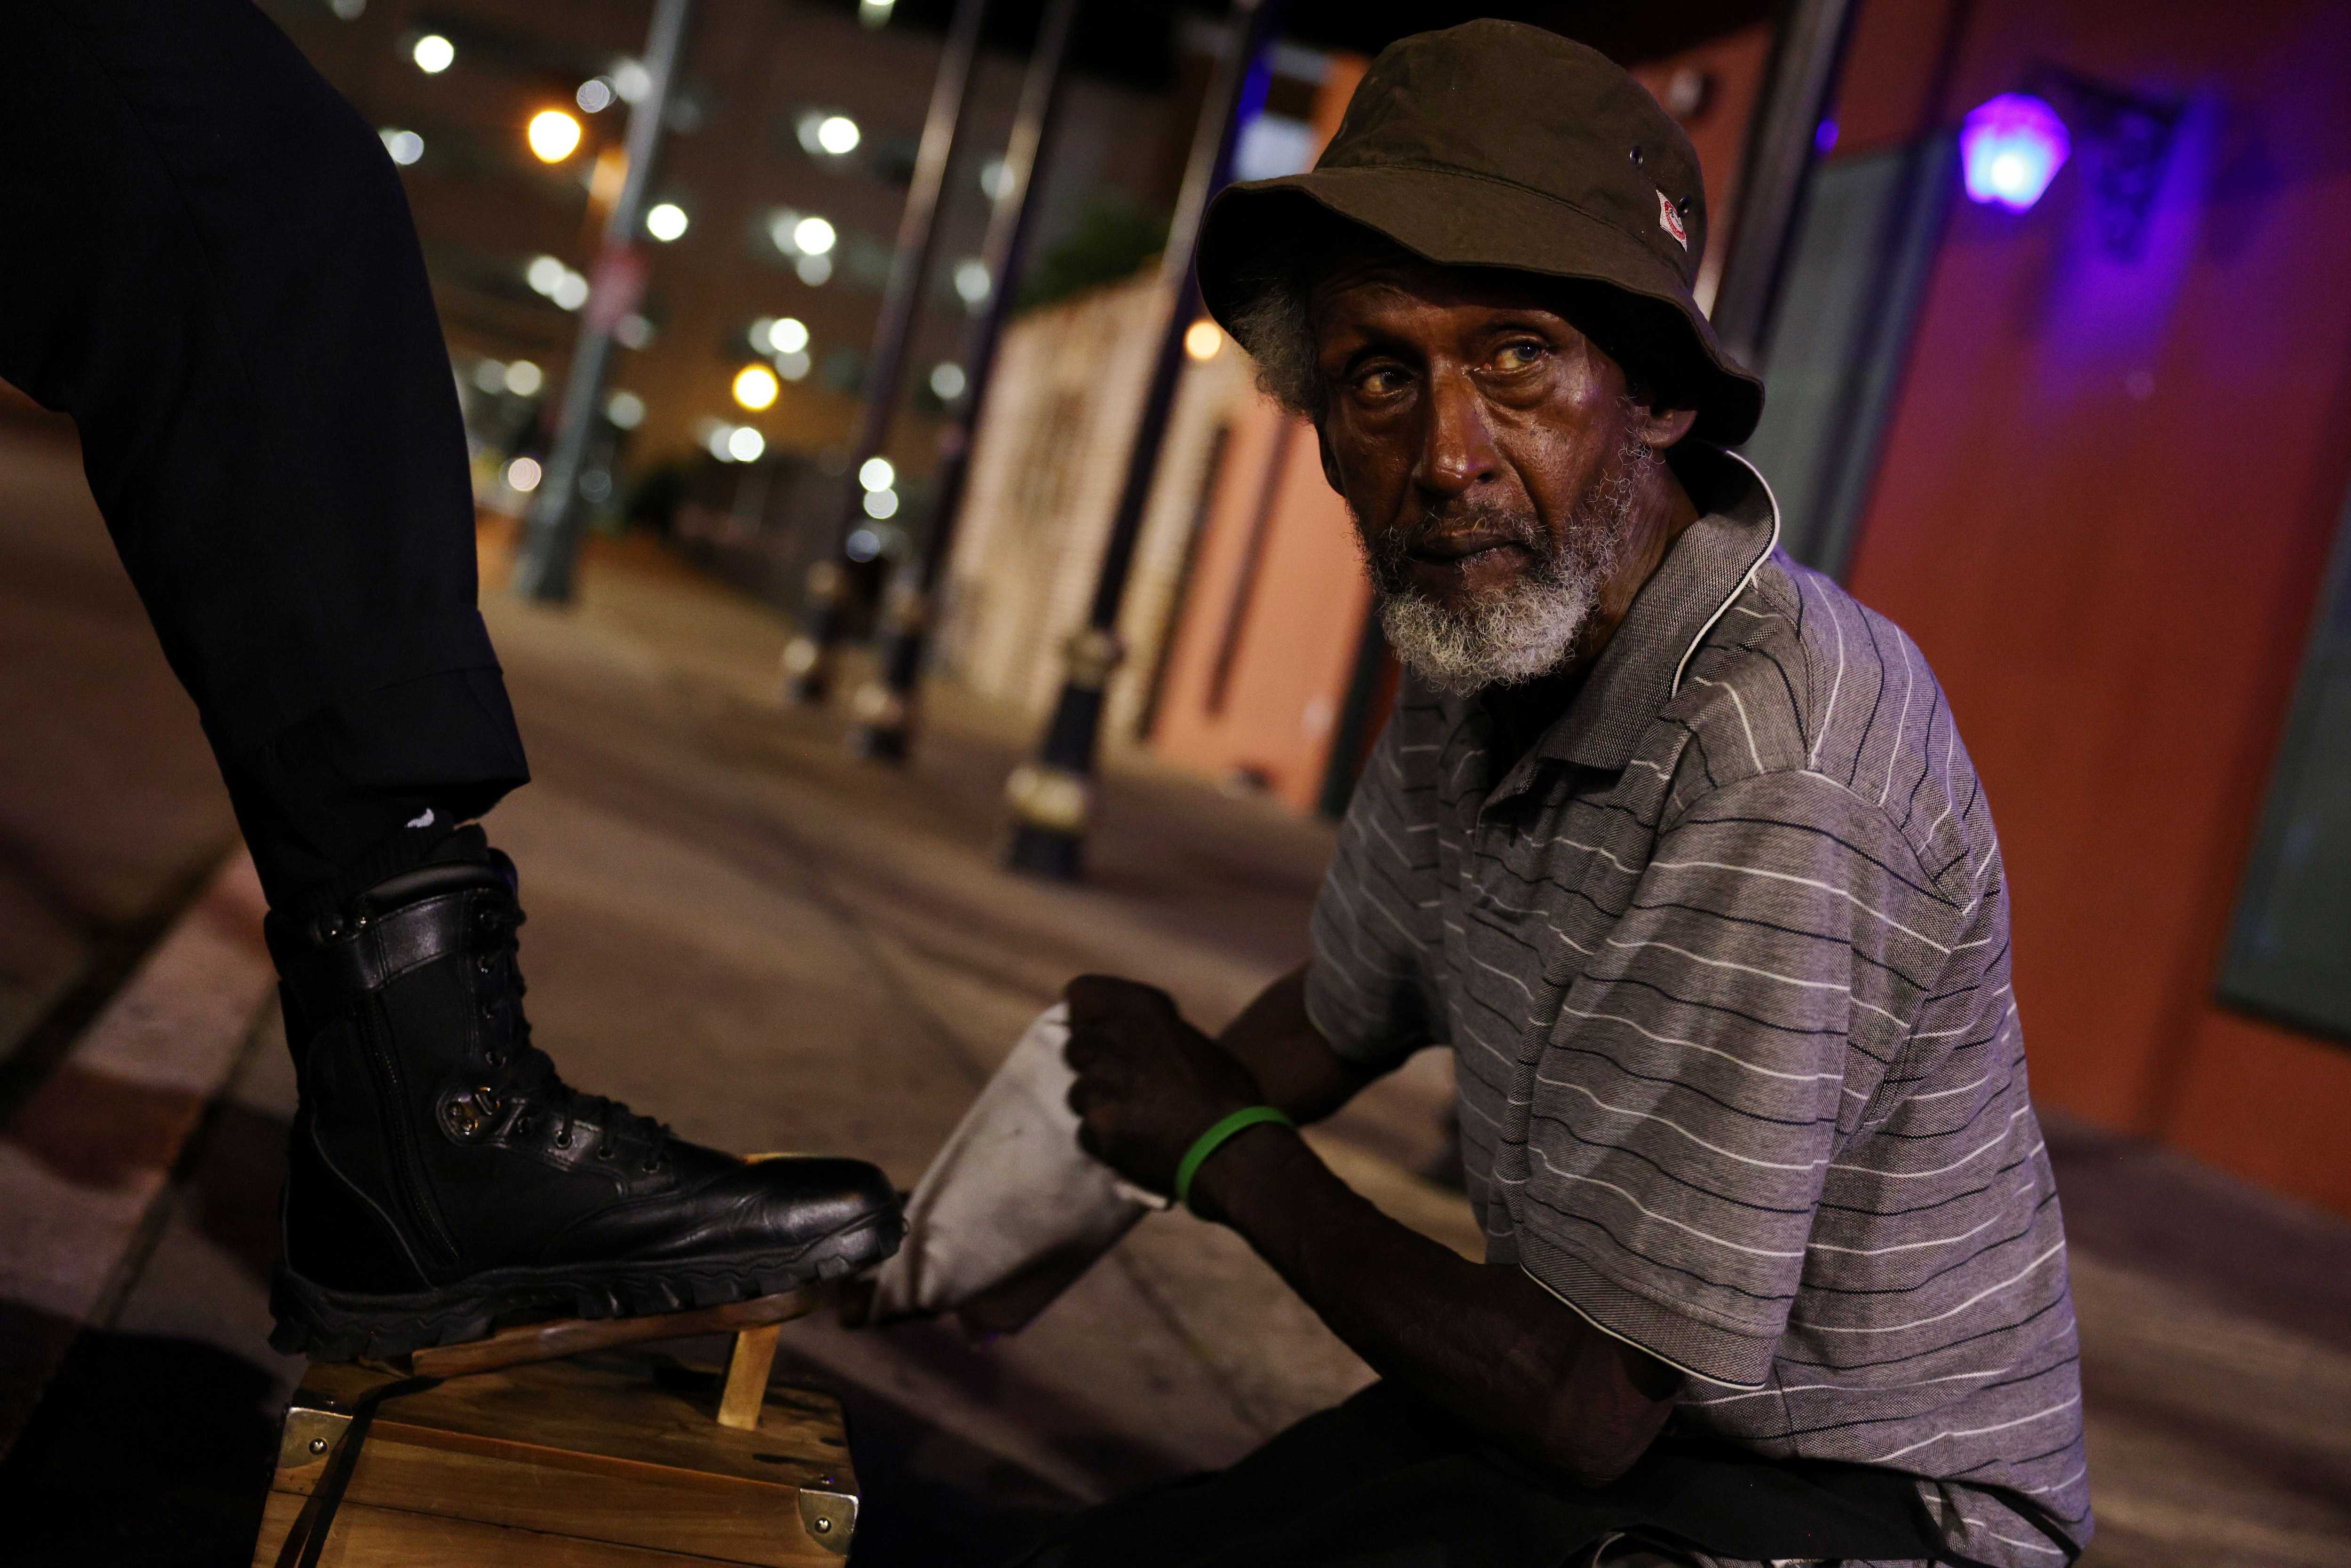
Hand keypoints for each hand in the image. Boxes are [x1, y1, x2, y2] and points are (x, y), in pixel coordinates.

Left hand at [1063, 975, 1267, 1198]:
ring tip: (1137, 1117)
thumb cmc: (1228, 1095)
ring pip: (1078, 1092)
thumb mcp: (1193, 1043)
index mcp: (1143, 1011)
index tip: (1101, 1030)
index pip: (1081, 994)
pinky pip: (1086, 1132)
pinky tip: (1135, 1142)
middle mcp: (1115, 1039)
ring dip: (1099, 1104)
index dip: (1088, 1016)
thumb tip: (1130, 1036)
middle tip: (1125, 1083)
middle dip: (1094, 1065)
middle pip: (1075, 1046)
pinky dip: (1106, 1139)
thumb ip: (1152, 1034)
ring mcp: (1102, 1085)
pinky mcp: (1097, 1126)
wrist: (1234, 1150)